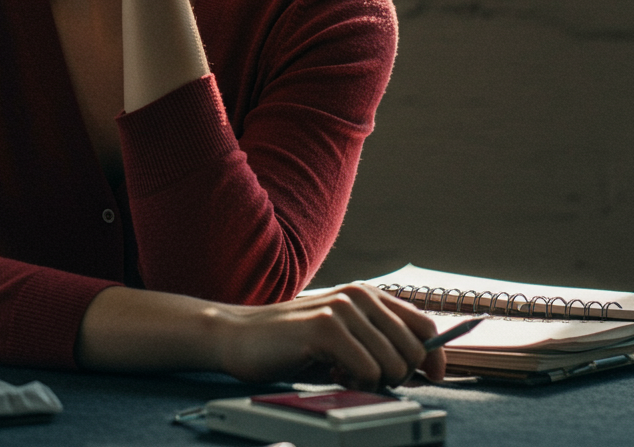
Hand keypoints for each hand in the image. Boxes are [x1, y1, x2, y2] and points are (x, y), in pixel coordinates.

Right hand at [216, 283, 445, 388]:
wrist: (240, 336)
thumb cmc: (294, 344)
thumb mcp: (344, 336)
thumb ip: (379, 342)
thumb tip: (427, 368)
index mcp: (367, 294)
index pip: (425, 325)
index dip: (435, 357)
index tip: (432, 379)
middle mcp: (359, 295)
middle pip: (415, 348)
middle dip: (401, 376)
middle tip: (369, 379)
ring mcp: (342, 307)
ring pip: (394, 362)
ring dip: (375, 381)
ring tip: (344, 373)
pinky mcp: (325, 326)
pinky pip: (367, 369)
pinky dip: (355, 382)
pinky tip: (330, 372)